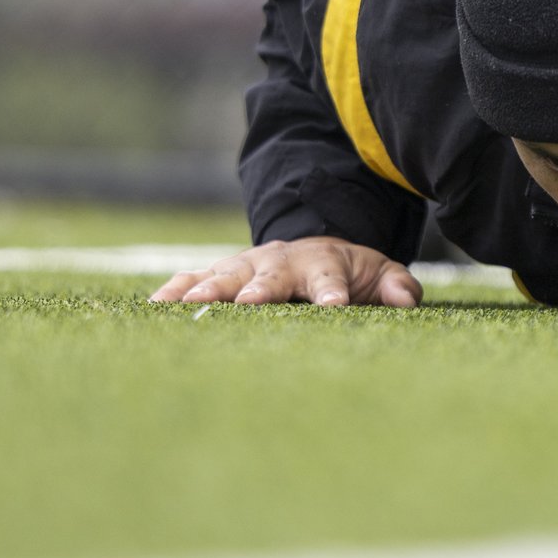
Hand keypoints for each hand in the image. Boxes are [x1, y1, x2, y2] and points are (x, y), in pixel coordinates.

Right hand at [152, 237, 420, 308]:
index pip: (329, 276)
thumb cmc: (347, 272)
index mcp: (322, 262)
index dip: (332, 290)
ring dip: (207, 290)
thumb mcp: (379, 273)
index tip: (334, 305)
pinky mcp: (217, 274)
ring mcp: (245, 266)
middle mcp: (279, 261)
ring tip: (189, 307)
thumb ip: (395, 286)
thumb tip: (405, 298)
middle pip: (269, 274)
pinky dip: (172, 293)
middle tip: (247, 303)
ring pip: (224, 275)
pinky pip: (190, 280)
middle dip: (258, 289)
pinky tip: (153, 310)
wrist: (310, 247)